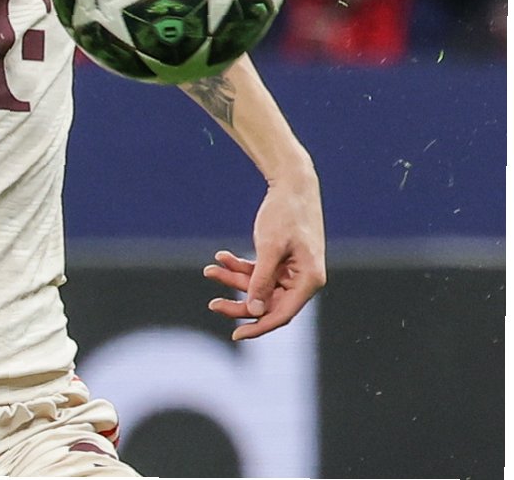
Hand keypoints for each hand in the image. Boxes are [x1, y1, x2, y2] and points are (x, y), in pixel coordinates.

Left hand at [204, 175, 326, 340]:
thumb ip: (261, 279)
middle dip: (240, 303)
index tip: (236, 335)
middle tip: (212, 304)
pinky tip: (221, 257)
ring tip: (210, 269)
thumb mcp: (269, 247)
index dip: (258, 326)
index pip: (282, 314)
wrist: (291, 184)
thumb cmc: (285, 213)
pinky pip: (258, 271)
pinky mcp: (281, 260)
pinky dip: (239, 266)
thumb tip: (253, 311)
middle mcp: (303, 280)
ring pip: (259, 286)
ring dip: (234, 280)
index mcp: (309, 281)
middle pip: (268, 304)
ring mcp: (292, 270)